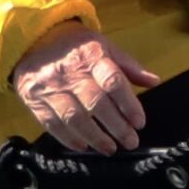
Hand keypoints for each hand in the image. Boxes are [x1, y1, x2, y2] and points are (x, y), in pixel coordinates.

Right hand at [15, 37, 148, 155]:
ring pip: (74, 118)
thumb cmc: (76, 46)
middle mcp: (71, 73)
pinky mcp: (35, 100)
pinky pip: (53, 124)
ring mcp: (51, 88)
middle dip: (116, 127)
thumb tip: (154, 81)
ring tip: (110, 148)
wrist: (34, 41)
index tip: (139, 122)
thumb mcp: (104, 47)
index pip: (113, 81)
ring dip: (95, 137)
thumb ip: (128, 67)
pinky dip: (69, 138)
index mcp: (92, 56)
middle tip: (130, 142)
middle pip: (96, 103)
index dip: (128, 104)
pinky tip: (84, 146)